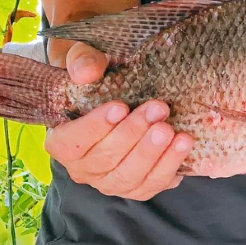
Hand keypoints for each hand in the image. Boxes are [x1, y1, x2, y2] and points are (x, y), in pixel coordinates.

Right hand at [43, 42, 194, 200]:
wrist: (120, 90)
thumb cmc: (97, 76)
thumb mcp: (84, 58)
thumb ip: (82, 60)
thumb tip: (87, 72)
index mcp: (62, 141)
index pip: (71, 143)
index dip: (94, 127)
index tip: (120, 107)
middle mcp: (83, 168)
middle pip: (105, 159)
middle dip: (133, 133)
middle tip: (157, 109)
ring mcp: (110, 181)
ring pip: (128, 176)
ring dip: (151, 152)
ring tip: (170, 129)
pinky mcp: (137, 186)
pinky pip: (152, 184)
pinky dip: (169, 165)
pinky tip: (182, 144)